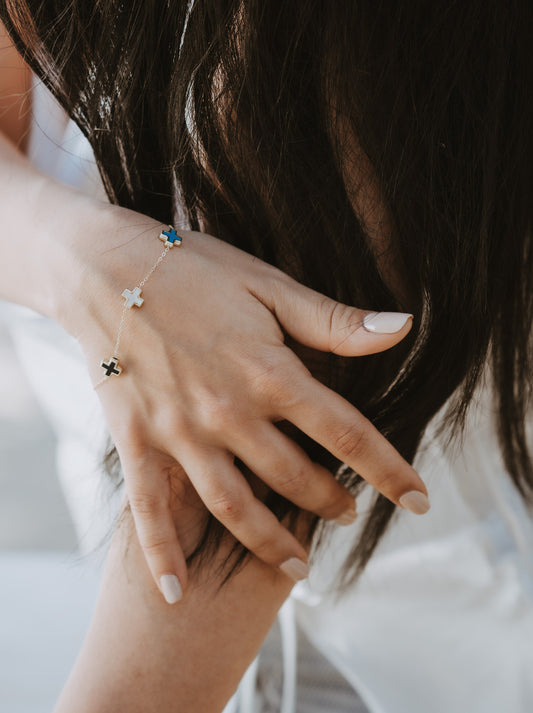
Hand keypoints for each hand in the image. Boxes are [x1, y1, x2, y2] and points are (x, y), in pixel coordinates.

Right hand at [69, 202, 428, 601]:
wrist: (106, 267)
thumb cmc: (196, 270)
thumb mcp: (271, 286)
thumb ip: (335, 321)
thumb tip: (403, 330)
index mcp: (271, 372)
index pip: (348, 434)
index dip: (391, 470)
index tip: (420, 500)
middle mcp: (229, 412)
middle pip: (294, 478)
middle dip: (330, 503)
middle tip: (348, 515)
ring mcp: (180, 432)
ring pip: (234, 506)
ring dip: (271, 543)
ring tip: (300, 568)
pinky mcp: (137, 440)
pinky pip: (150, 510)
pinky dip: (162, 555)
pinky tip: (176, 594)